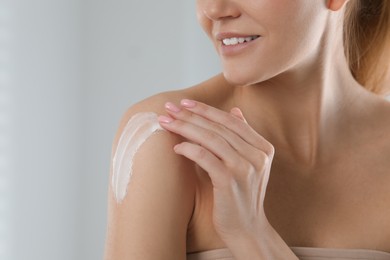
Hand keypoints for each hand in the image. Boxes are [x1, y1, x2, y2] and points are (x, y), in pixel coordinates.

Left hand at [158, 99, 274, 239]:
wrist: (247, 228)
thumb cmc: (241, 195)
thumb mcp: (248, 164)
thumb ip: (243, 137)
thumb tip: (235, 111)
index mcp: (262, 148)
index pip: (230, 121)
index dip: (206, 109)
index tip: (184, 103)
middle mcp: (257, 155)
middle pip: (218, 127)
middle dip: (190, 115)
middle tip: (169, 107)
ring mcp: (244, 168)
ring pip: (211, 139)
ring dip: (185, 128)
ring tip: (166, 122)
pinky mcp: (230, 181)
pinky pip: (205, 157)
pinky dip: (189, 149)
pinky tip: (177, 147)